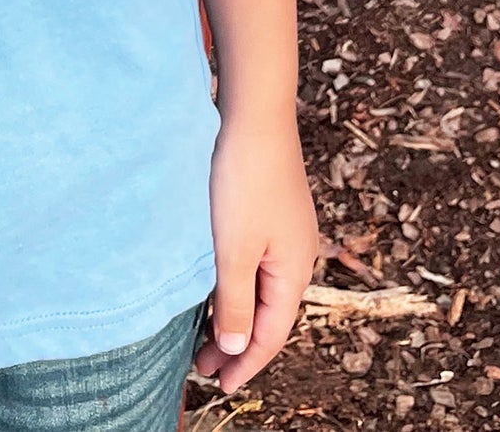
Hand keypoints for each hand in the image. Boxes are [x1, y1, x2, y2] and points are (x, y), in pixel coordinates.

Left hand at [193, 109, 318, 393]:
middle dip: (238, 343)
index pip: (271, 333)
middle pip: (268, 314)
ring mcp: (286, 231)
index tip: (220, 385)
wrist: (254, 114)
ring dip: (235, 313)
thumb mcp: (233, 249)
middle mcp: (297, 255)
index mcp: (294, 270)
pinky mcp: (270, 211)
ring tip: (204, 334)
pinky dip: (236, 284)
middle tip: (202, 366)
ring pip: (261, 288)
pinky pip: (256, 263)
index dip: (245, 363)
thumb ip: (235, 301)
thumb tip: (236, 349)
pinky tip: (216, 285)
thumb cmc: (244, 180)